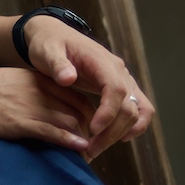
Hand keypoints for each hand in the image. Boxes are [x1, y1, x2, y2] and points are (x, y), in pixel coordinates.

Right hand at [0, 63, 96, 154]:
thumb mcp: (5, 83)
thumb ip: (27, 91)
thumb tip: (43, 107)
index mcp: (33, 77)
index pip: (74, 95)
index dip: (88, 114)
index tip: (89, 128)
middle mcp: (36, 89)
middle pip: (78, 109)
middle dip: (91, 129)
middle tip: (94, 145)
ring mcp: (28, 105)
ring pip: (70, 122)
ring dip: (84, 140)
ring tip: (88, 154)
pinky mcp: (19, 121)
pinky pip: (53, 132)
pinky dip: (70, 142)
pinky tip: (79, 149)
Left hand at [21, 16, 154, 156]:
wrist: (52, 36)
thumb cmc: (47, 44)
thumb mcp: (46, 51)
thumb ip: (57, 64)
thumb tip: (68, 78)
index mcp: (101, 60)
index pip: (116, 89)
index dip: (108, 112)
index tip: (93, 130)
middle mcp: (118, 70)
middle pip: (129, 106)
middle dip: (112, 131)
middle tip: (91, 149)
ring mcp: (123, 79)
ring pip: (138, 111)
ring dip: (122, 132)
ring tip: (99, 147)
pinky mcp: (121, 87)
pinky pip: (139, 109)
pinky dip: (134, 125)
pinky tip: (118, 138)